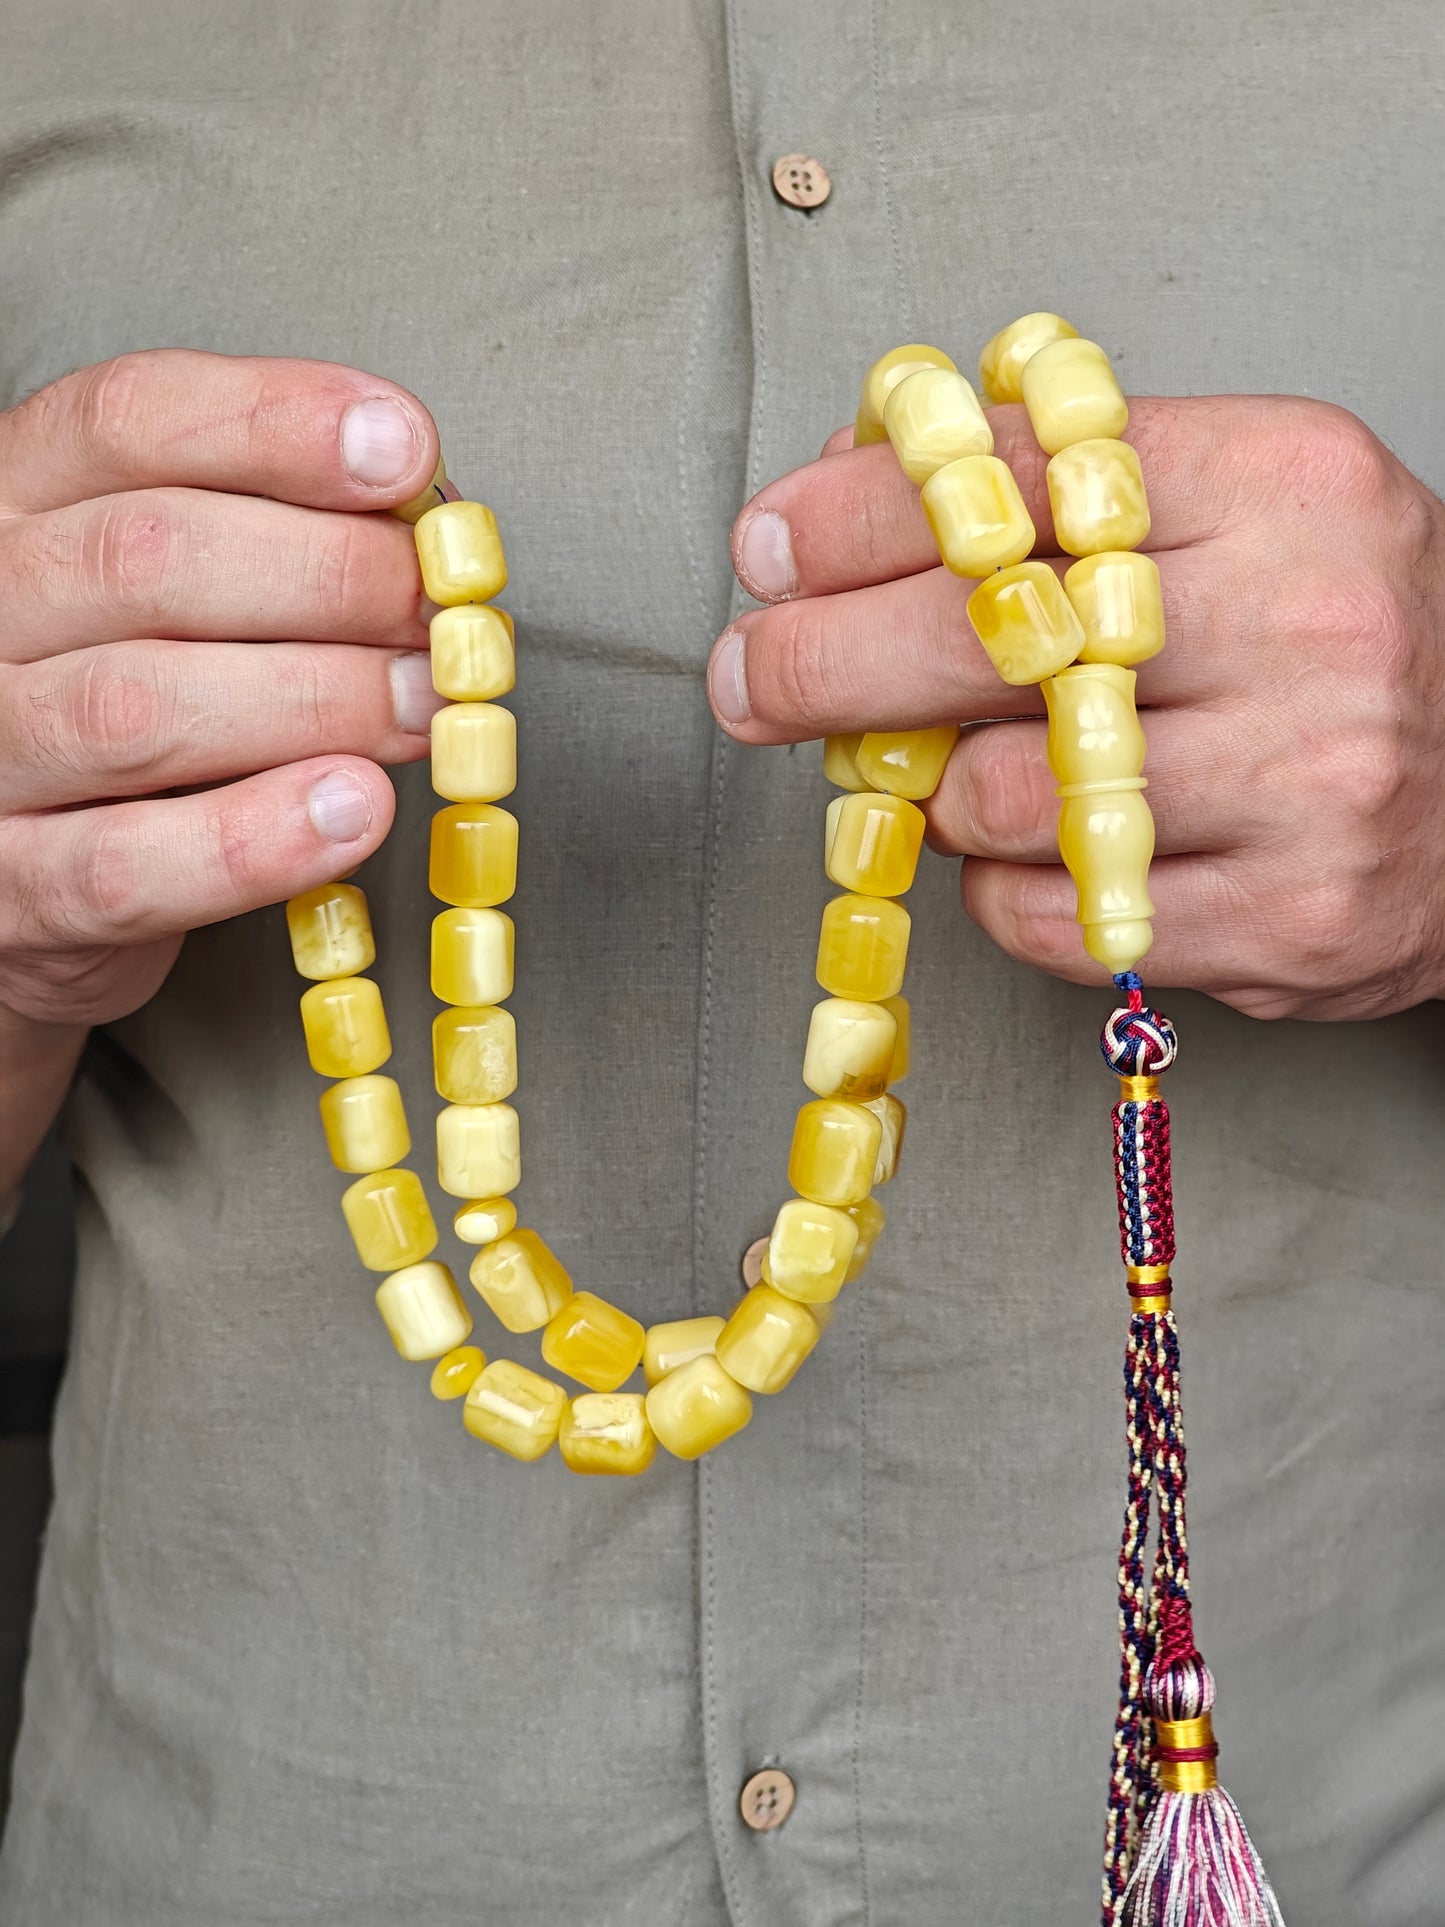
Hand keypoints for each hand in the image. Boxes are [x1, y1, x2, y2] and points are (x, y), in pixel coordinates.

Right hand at [0, 349, 445, 1027]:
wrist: (13, 876)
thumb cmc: (111, 716)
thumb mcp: (166, 601)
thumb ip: (270, 542)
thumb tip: (429, 535)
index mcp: (17, 505)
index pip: (129, 421)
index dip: (278, 425)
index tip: (404, 451)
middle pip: (149, 558)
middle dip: (330, 576)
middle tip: (439, 616)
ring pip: (143, 709)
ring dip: (318, 704)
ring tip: (424, 711)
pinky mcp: (11, 887)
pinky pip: (128, 866)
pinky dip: (256, 840)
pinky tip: (351, 811)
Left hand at [707, 396, 1444, 1019]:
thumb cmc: (1348, 633)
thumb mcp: (1242, 507)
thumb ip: (1066, 496)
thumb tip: (842, 505)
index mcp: (1283, 483)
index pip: (1016, 482)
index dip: (856, 517)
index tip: (767, 549)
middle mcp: (1304, 627)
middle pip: (983, 639)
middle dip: (822, 658)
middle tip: (752, 676)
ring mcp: (1305, 785)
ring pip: (1002, 799)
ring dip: (937, 790)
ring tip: (964, 767)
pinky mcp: (1291, 920)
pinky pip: (1053, 917)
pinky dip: (1002, 888)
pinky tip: (1036, 851)